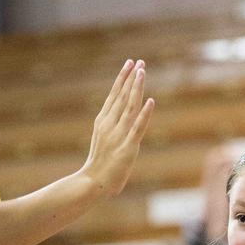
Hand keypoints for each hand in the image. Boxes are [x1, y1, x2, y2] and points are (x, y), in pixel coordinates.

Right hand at [83, 59, 154, 197]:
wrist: (93, 183)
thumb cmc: (99, 166)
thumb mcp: (103, 141)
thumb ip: (111, 128)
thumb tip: (117, 117)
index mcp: (103, 122)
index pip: (114, 95)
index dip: (123, 79)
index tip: (130, 64)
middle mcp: (110, 125)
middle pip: (122, 97)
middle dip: (131, 78)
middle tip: (140, 62)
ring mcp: (119, 135)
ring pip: (130, 107)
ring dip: (137, 88)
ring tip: (143, 72)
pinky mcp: (128, 147)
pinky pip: (138, 128)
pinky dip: (144, 114)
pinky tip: (151, 101)